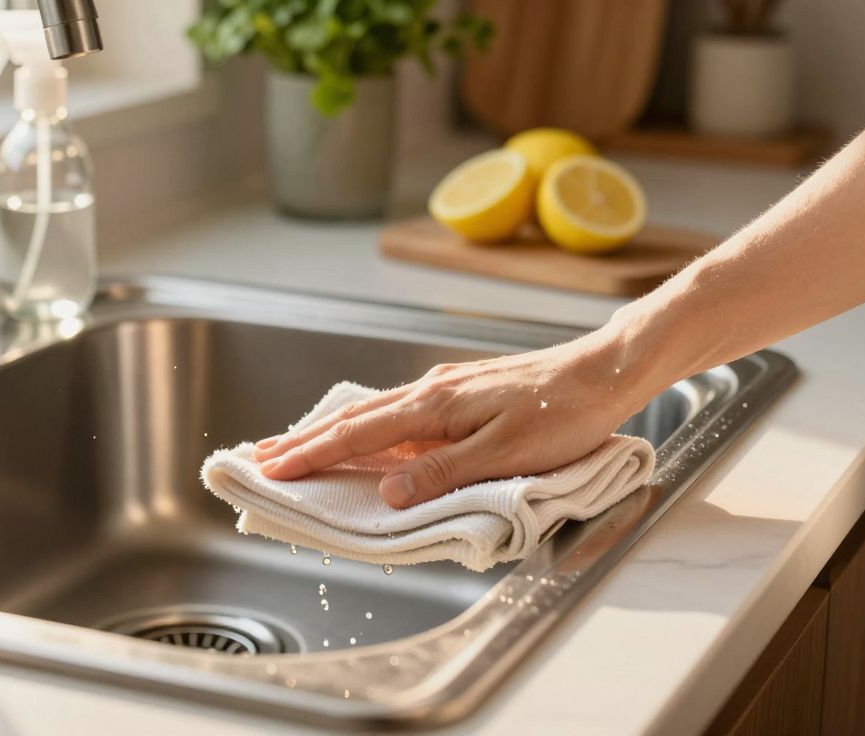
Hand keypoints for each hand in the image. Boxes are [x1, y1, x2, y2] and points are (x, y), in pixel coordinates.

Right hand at [253, 330, 656, 508]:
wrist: (604, 370)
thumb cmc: (564, 415)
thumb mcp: (506, 455)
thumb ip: (443, 473)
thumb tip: (386, 492)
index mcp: (435, 406)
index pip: (358, 435)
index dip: (312, 455)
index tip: (271, 470)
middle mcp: (432, 392)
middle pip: (354, 419)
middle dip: (304, 440)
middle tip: (260, 456)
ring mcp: (445, 390)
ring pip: (373, 413)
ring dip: (329, 431)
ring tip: (295, 444)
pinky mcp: (461, 393)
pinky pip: (397, 412)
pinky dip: (364, 426)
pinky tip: (363, 433)